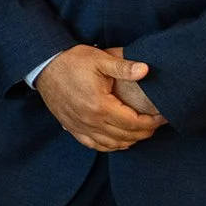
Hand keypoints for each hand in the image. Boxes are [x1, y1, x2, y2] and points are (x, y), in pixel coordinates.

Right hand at [35, 45, 165, 151]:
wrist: (43, 65)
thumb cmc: (72, 61)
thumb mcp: (100, 60)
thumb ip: (124, 67)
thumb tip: (146, 70)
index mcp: (100, 106)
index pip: (134, 123)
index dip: (152, 122)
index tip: (162, 117)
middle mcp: (90, 121)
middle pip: (126, 136)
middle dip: (145, 132)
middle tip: (155, 124)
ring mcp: (80, 127)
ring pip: (112, 144)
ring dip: (130, 141)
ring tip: (141, 131)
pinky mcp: (72, 127)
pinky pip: (95, 145)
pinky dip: (110, 146)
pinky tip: (118, 140)